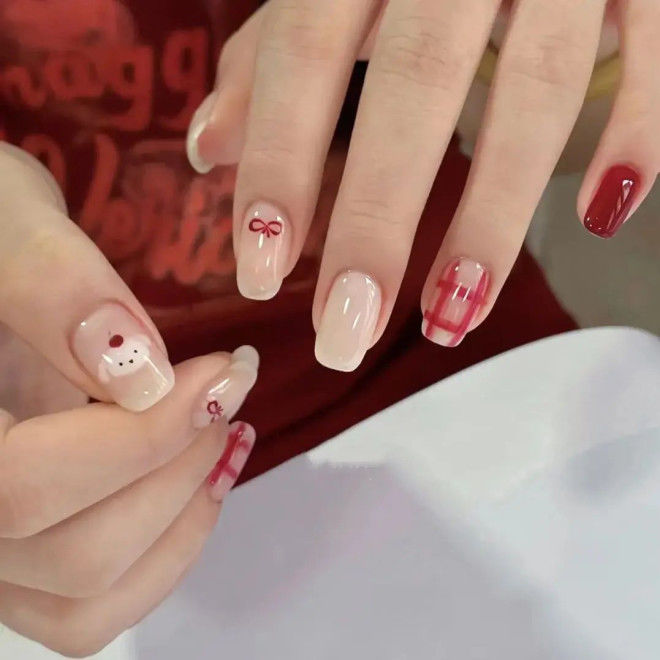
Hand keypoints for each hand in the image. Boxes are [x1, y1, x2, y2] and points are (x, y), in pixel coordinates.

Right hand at [0, 144, 258, 654]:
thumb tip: (143, 378)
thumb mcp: (6, 223)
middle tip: (228, 392)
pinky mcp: (27, 557)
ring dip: (184, 516)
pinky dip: (167, 551)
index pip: (24, 488)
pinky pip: (96, 605)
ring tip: (226, 434)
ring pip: (90, 598)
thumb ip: (52, 286)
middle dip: (179, 469)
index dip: (143, 439)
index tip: (225, 371)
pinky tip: (203, 478)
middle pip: (74, 555)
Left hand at [187, 0, 658, 368]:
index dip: (281, 162)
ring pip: (537, 87)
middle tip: (345, 333)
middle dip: (377, 219)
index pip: (306, 48)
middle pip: (418, 84)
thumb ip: (270, 56)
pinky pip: (658, 51)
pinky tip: (601, 215)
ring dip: (494, 218)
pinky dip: (638, 133)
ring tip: (450, 319)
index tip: (262, 273)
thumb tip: (212, 150)